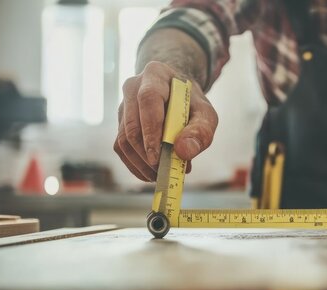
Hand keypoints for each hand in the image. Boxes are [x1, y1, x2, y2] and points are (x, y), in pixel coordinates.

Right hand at [114, 61, 217, 181]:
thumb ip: (200, 132)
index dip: (151, 130)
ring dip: (141, 163)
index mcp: (155, 75)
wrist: (177, 96)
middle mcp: (133, 87)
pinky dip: (135, 165)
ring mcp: (123, 105)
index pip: (149, 100)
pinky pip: (121, 148)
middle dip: (147, 154)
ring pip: (123, 139)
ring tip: (161, 175)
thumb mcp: (206, 114)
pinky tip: (151, 174)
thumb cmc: (192, 105)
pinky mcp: (120, 123)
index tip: (158, 157)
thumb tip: (183, 152)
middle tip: (165, 173)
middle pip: (132, 125)